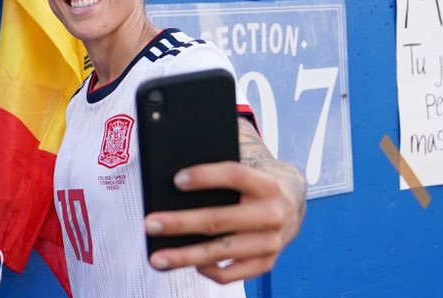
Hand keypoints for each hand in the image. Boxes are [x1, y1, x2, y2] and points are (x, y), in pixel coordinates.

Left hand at [144, 161, 302, 283]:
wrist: (291, 207)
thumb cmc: (253, 185)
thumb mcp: (247, 170)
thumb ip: (218, 168)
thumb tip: (177, 177)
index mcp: (267, 184)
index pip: (234, 175)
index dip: (205, 176)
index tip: (176, 180)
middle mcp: (272, 214)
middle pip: (219, 220)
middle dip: (180, 223)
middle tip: (151, 224)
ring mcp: (270, 243)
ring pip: (220, 252)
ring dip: (184, 256)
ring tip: (157, 258)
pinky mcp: (265, 265)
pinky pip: (229, 274)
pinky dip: (205, 270)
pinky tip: (187, 263)